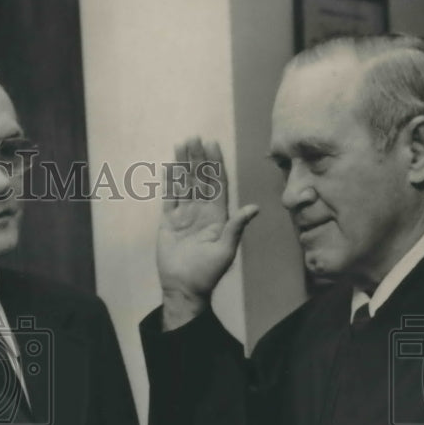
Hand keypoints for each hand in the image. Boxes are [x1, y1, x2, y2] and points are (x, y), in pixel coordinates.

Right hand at [157, 137, 258, 329]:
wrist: (184, 287)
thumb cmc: (208, 272)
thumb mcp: (225, 250)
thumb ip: (236, 227)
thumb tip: (254, 208)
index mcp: (217, 215)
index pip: (216, 183)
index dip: (215, 163)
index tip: (212, 144)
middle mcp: (201, 211)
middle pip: (199, 178)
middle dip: (197, 158)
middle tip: (194, 137)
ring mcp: (184, 216)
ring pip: (184, 184)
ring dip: (182, 165)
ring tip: (180, 145)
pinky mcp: (168, 223)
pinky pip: (169, 198)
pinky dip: (168, 183)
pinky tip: (168, 168)